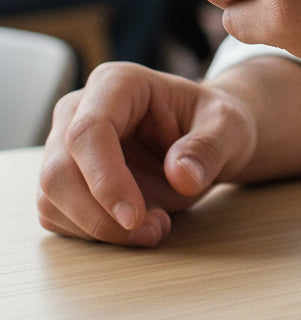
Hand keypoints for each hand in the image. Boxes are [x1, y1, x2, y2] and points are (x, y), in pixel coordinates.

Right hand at [37, 63, 257, 246]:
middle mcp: (80, 110)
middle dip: (100, 215)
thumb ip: (209, 147)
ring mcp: (66, 146)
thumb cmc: (214, 124)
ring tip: (155, 228)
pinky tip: (137, 229)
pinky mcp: (65, 181)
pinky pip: (58, 217)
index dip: (105, 180)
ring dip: (99, 229)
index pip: (89, 131)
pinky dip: (94, 235)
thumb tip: (182, 174)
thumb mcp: (229, 127)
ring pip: (51, 200)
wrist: (208, 138)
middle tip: (152, 231)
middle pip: (59, 171)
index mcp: (117, 84)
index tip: (134, 217)